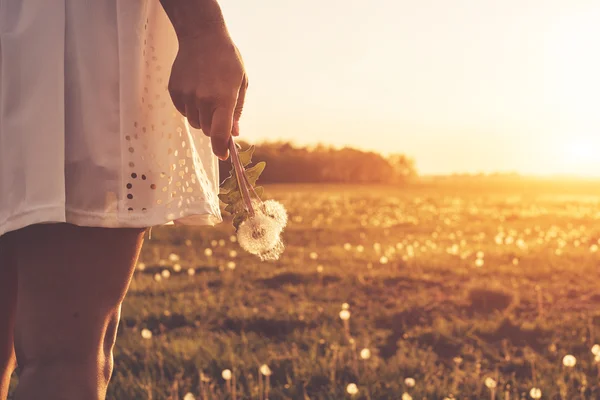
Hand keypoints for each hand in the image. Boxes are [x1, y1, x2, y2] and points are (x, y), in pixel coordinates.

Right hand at [168, 29, 247, 159]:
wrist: (201, 36)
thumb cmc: (227, 60)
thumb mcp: (241, 83)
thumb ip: (237, 110)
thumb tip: (234, 134)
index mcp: (223, 99)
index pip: (219, 134)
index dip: (221, 148)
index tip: (223, 155)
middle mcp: (203, 100)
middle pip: (206, 130)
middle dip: (214, 126)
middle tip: (219, 109)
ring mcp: (186, 96)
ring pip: (194, 122)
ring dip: (202, 117)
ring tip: (207, 95)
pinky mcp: (174, 92)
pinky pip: (183, 111)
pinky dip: (190, 108)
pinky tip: (196, 90)